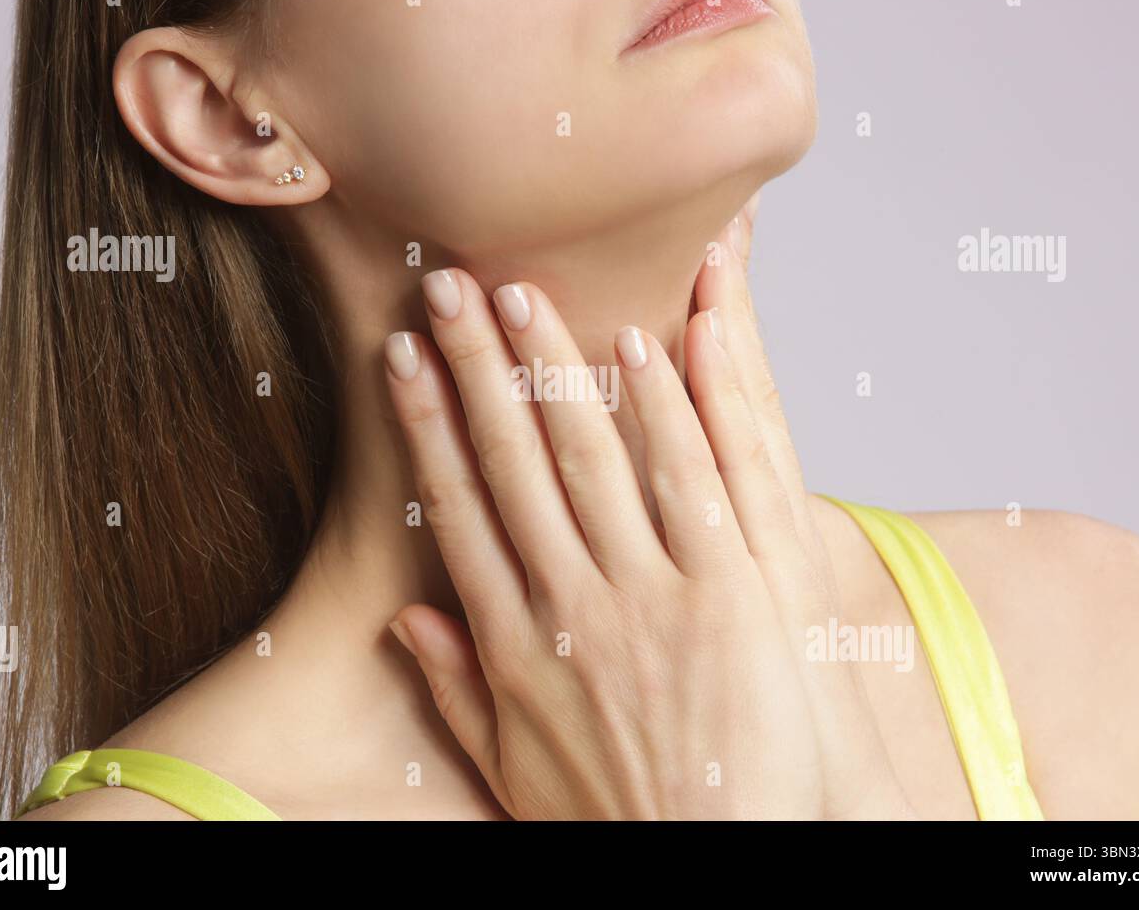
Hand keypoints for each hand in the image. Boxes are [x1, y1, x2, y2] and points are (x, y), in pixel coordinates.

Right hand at [382, 205, 911, 818]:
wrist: (721, 863)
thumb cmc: (618, 816)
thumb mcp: (513, 767)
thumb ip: (457, 690)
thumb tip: (406, 624)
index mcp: (515, 640)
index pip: (459, 506)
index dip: (428, 424)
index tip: (402, 360)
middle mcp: (573, 603)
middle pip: (515, 462)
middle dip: (478, 366)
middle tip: (450, 286)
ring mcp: (655, 594)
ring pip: (595, 456)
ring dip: (558, 367)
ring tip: (527, 292)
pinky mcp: (735, 593)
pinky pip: (696, 480)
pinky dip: (669, 408)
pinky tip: (642, 344)